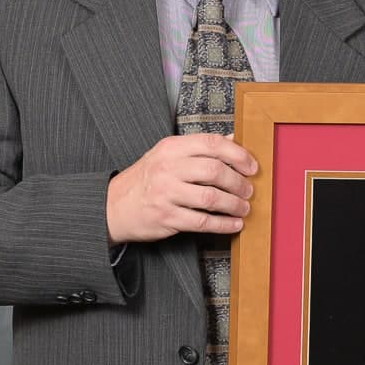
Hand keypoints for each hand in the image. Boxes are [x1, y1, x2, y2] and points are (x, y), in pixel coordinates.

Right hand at [106, 134, 257, 243]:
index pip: (211, 143)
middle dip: (238, 182)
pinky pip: (202, 222)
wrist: (113, 205)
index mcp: (171, 148)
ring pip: (211, 198)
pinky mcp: (166, 217)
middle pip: (214, 171)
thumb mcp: (168, 154)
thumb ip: (199, 148)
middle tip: (248, 190)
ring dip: (234, 205)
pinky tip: (234, 224)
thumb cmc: (147, 178)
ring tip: (244, 208)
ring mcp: (166, 193)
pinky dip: (224, 224)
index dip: (238, 154)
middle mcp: (168, 168)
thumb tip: (233, 139)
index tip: (252, 166)